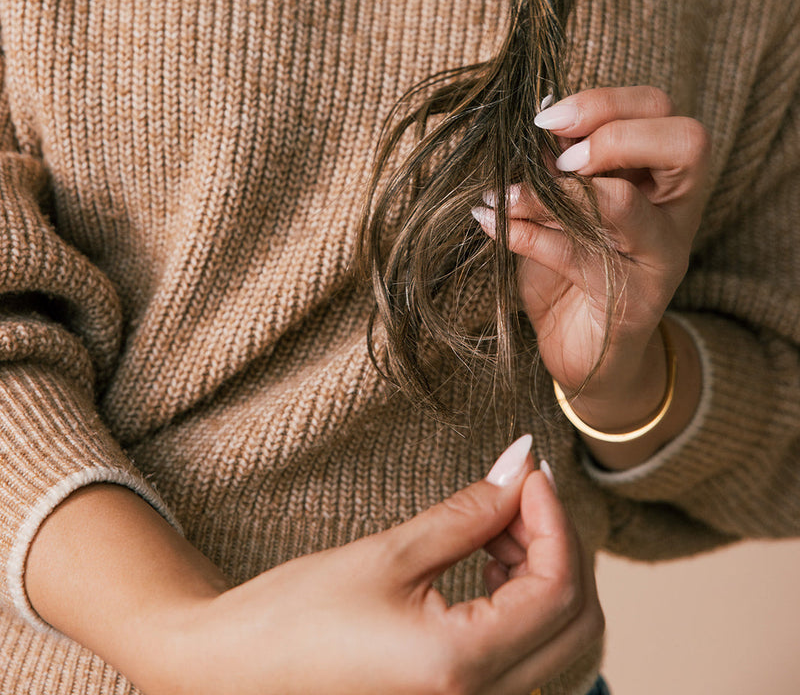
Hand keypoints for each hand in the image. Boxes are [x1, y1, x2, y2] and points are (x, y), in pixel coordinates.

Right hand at [153, 445, 601, 694]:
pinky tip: (486, 567)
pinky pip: (530, 662)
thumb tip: (522, 463)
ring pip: (562, 645)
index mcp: (460, 668)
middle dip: (559, 547)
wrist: (234, 675)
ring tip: (494, 526)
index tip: (526, 471)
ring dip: (546, 576)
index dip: (553, 519)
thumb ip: (469, 512)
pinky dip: (525, 608)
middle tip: (515, 493)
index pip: (559, 590)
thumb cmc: (294, 619)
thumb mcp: (387, 554)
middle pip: (578, 625)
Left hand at [472, 86, 709, 428]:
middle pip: (685, 141)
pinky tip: (488, 224)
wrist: (582, 349)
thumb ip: (557, 160)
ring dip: (549, 193)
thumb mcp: (563, 200)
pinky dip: (524, 235)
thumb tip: (536, 107)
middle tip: (556, 159)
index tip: (546, 120)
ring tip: (502, 195)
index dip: (606, 104)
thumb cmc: (572, 263)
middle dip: (610, 134)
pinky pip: (577, 256)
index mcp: (664, 173)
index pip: (661, 110)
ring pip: (621, 203)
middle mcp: (675, 211)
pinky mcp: (632, 303)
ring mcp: (660, 258)